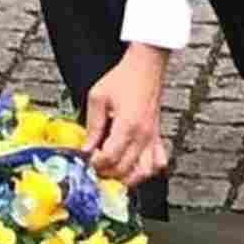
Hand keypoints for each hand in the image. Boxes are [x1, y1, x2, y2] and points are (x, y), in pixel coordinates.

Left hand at [83, 44, 170, 186]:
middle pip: (125, 169)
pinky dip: (147, 170)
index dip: (95, 163)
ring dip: (126, 177)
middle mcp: (143, 136)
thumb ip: (92, 126)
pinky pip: (158, 163)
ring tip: (112, 170)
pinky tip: (133, 165)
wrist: (146, 67)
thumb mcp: (98, 98)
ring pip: (143, 173)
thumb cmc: (122, 78)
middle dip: (106, 172)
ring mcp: (153, 138)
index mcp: (127, 125)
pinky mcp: (158, 136)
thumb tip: (85, 148)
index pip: (110, 158)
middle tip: (94, 165)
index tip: (87, 159)